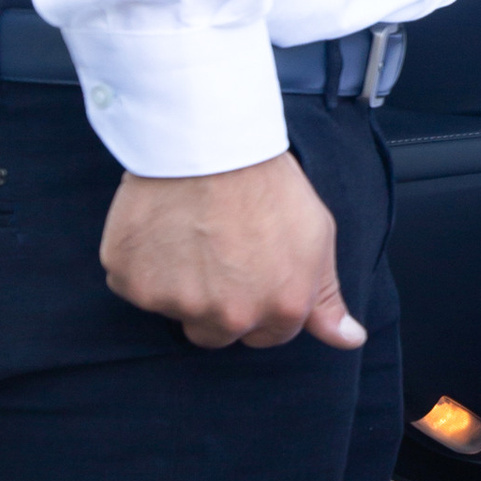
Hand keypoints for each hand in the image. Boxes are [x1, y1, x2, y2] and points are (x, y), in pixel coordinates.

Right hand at [101, 151, 365, 351]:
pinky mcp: (131, 282)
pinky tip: (159, 227)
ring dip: (178, 283)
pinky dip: (142, 262)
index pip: (266, 337)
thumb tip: (350, 340)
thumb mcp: (316, 236)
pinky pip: (134, 285)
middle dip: (218, 303)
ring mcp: (176, 303)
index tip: (250, 269)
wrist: (210, 140)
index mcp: (280, 310)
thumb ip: (327, 297)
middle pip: (216, 333)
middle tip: (217, 250)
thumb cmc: (266, 182)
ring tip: (189, 232)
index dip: (259, 303)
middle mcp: (229, 317)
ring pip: (175, 308)